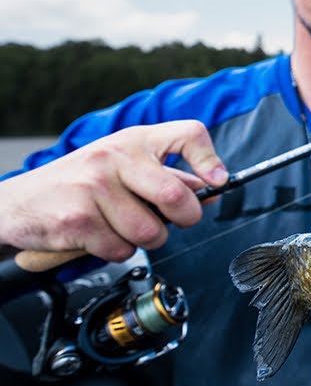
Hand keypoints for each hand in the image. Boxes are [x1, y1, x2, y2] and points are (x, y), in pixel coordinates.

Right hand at [0, 120, 227, 260]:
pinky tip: (97, 236)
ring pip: (151, 232)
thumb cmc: (78, 184)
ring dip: (143, 240)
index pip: (188, 134)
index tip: (217, 182)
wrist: (18, 203)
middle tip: (168, 222)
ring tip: (120, 227)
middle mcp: (114, 157)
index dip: (210, 160)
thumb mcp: (124, 169)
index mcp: (133, 141)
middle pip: (177, 198)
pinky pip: (121, 250)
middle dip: (182, 220)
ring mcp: (94, 187)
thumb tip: (211, 188)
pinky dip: (115, 251)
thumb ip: (169, 177)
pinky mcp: (77, 219)